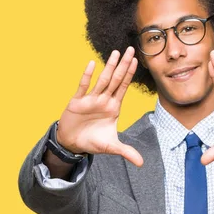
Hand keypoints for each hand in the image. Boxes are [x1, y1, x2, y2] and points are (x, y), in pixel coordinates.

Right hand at [56, 46, 143, 166]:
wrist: (72, 143)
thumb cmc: (92, 141)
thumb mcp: (111, 147)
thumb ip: (126, 152)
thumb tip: (141, 163)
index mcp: (113, 108)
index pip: (123, 87)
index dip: (130, 74)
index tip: (136, 60)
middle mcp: (103, 100)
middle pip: (116, 79)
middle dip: (124, 65)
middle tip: (132, 49)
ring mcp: (90, 99)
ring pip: (102, 80)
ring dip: (109, 67)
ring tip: (116, 52)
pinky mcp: (77, 101)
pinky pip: (83, 86)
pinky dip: (87, 76)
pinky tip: (92, 64)